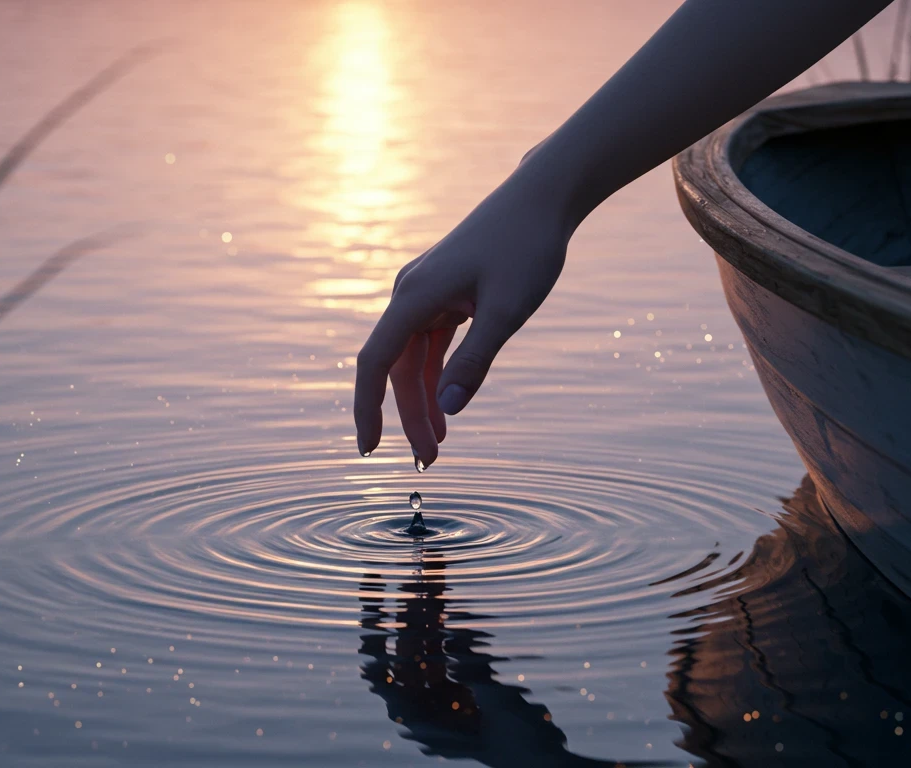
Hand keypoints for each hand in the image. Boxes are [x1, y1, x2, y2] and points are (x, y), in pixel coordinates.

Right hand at [354, 175, 571, 467]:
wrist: (542, 197)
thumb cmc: (527, 248)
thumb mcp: (507, 311)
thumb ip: (475, 362)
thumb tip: (447, 409)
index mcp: (415, 296)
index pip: (375, 363)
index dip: (367, 409)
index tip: (369, 450)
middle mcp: (410, 293)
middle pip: (398, 367)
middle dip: (410, 416)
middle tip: (429, 462)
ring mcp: (426, 291)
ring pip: (415, 358)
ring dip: (423, 399)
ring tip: (437, 445)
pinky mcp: (444, 291)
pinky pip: (431, 342)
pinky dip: (437, 374)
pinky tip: (447, 404)